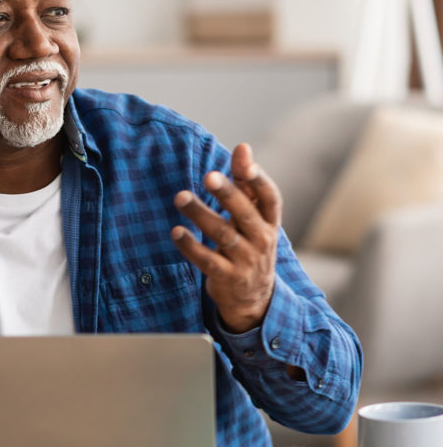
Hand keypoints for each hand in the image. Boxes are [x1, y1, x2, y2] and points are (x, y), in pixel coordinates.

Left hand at [171, 143, 281, 332]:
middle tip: (208, 176)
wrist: (254, 299)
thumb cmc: (250, 246)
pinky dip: (191, 246)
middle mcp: (261, 240)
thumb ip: (246, 185)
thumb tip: (243, 147)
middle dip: (228, 194)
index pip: (270, 198)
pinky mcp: (227, 278)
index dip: (257, 178)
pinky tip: (176, 232)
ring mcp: (245, 261)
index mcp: (270, 222)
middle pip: (245, 214)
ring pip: (223, 235)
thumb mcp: (254, 218)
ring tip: (180, 197)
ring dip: (201, 215)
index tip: (243, 158)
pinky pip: (207, 260)